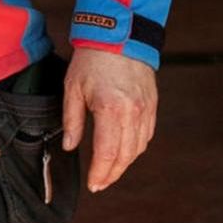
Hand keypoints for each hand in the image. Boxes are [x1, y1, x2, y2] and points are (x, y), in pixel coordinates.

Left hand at [63, 47, 157, 191]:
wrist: (119, 37)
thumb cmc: (91, 60)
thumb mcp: (72, 88)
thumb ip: (72, 120)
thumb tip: (70, 146)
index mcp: (110, 110)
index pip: (107, 152)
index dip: (100, 172)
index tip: (93, 185)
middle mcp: (132, 114)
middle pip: (125, 155)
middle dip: (111, 173)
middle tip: (100, 184)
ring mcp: (145, 111)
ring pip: (138, 149)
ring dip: (124, 163)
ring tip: (109, 171)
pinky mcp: (152, 107)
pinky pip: (146, 136)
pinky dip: (135, 149)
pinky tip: (124, 152)